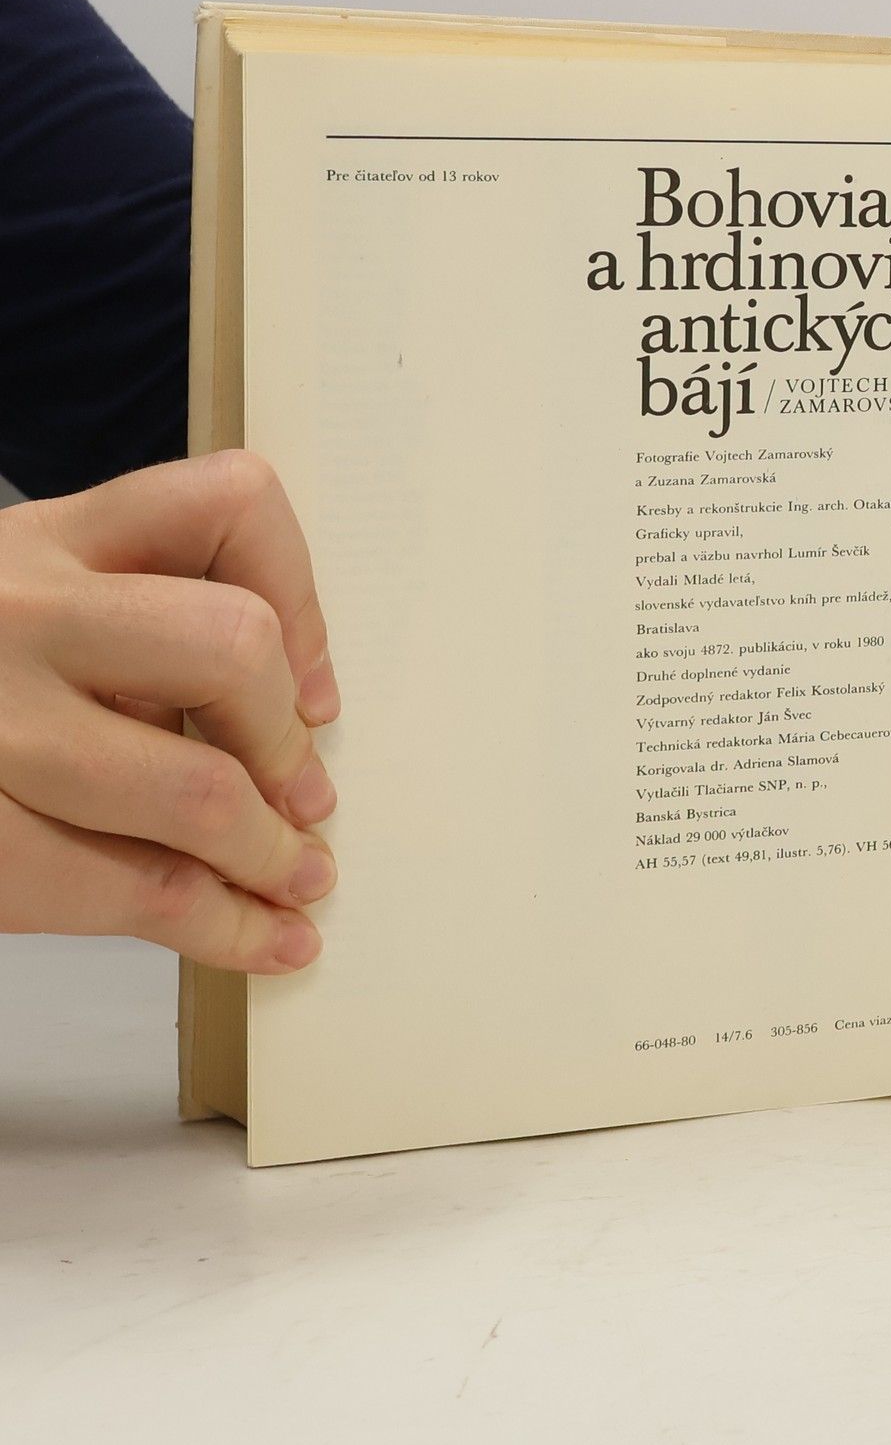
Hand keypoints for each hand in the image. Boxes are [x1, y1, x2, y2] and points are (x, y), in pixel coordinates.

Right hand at [0, 451, 340, 971]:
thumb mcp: (23, 609)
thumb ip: (129, 629)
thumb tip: (290, 723)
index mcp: (46, 541)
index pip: (227, 504)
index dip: (302, 594)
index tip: (309, 680)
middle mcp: (18, 614)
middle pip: (233, 645)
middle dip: (285, 736)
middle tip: (304, 793)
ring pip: (197, 790)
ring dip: (273, 852)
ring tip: (298, 875)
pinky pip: (140, 890)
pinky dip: (230, 926)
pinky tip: (271, 939)